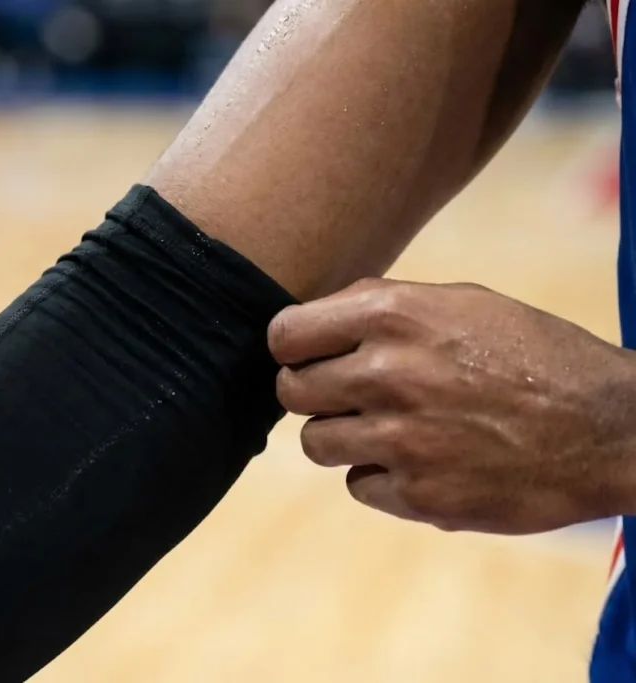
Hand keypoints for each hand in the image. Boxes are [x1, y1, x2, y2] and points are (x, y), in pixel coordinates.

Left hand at [268, 278, 635, 533]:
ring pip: (316, 443)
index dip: (292, 348)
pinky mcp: (418, 496)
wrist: (610, 427)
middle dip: (313, 394)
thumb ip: (382, 309)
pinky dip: (382, 478)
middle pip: (292, 391)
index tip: (306, 357)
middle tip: (347, 397)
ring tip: (391, 429)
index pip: (285, 335)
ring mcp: (400, 439)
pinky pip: (359, 486)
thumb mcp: (461, 303)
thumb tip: (312, 326)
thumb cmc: (533, 355)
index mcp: (392, 315)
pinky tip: (423, 462)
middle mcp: (386, 373)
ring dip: (343, 438)